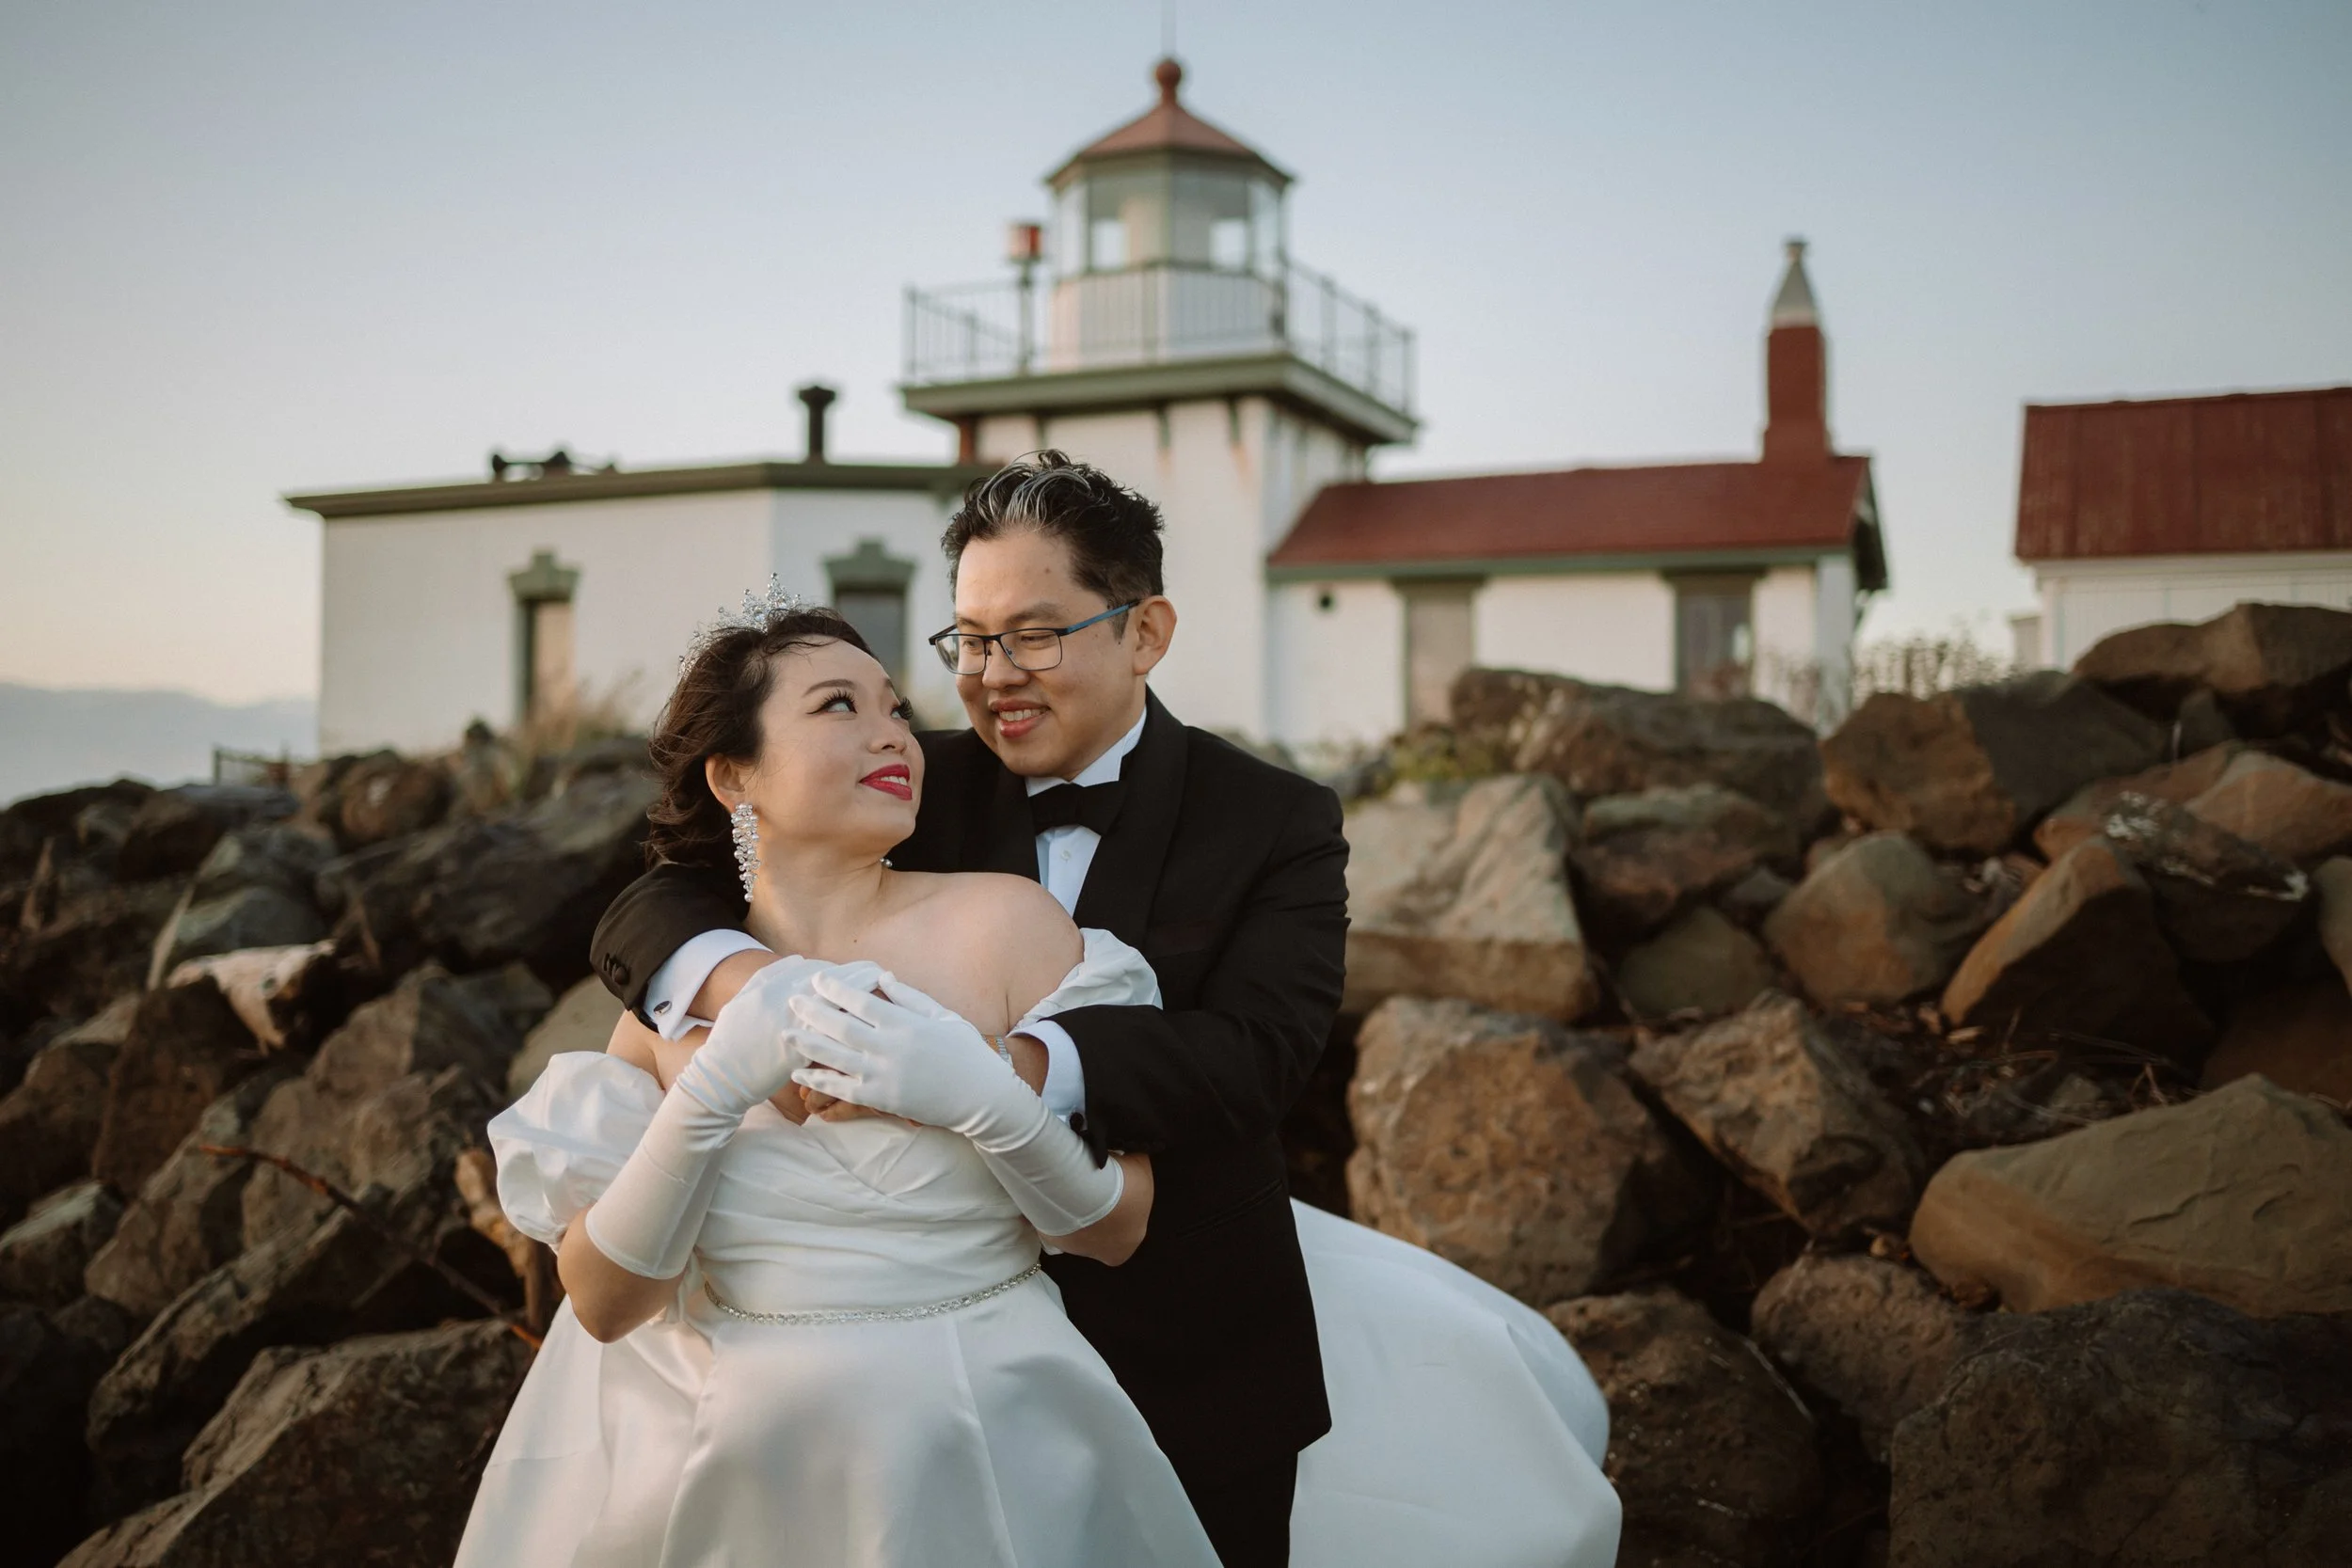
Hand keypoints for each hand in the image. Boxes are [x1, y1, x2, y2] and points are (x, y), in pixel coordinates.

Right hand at [676, 956, 878, 1118]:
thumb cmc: (731, 1038)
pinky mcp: (800, 1054)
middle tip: (879, 973)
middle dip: (859, 977)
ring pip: (836, 1007)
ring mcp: (794, 1028)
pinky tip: (871, 1028)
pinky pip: (832, 1038)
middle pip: (832, 984)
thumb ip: (769, 975)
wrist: (721, 1078)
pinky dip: (852, 1029)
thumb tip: (799, 959)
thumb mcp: (743, 999)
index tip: (858, 969)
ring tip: (883, 994)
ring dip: (863, 998)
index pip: (817, 971)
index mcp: (771, 988)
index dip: (841, 969)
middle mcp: (784, 1003)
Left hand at [789, 971, 1044, 1148]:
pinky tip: (800, 1073)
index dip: (836, 989)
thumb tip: (881, 975)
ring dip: (808, 1044)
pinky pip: (843, 1089)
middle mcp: (891, 1048)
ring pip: (837, 1057)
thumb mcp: (944, 1015)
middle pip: (842, 1027)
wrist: (981, 1096)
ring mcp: (885, 1075)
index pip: (862, 1001)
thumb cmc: (967, 1052)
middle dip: (813, 1012)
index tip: (817, 978)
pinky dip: (819, 1080)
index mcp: (906, 1023)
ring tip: (786, 1032)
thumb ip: (909, 997)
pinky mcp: (882, 1099)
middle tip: (791, 1000)